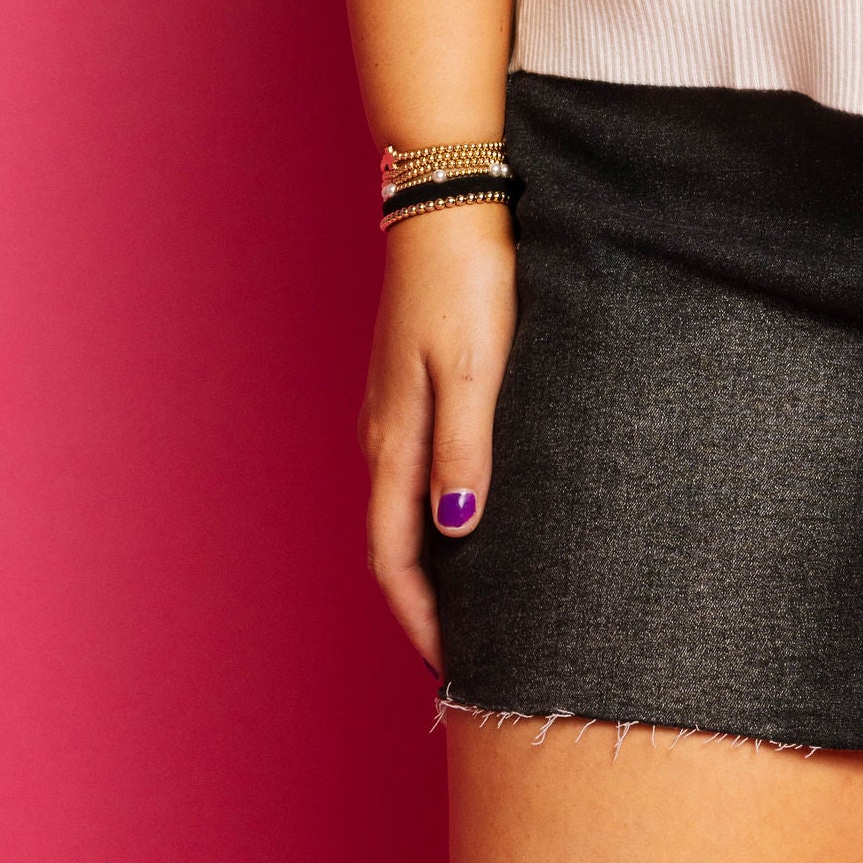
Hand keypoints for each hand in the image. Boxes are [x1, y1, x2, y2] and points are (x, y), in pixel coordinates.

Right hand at [358, 204, 516, 672]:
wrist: (447, 198)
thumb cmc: (467, 281)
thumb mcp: (473, 368)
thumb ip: (464, 450)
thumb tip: (456, 531)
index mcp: (395, 438)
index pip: (395, 555)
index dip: (422, 616)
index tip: (454, 665)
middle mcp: (384, 431)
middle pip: (395, 540)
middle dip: (425, 600)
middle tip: (470, 647)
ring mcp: (393, 405)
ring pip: (404, 502)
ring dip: (432, 556)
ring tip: (478, 594)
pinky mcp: (410, 379)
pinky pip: (416, 464)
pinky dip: (435, 506)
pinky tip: (472, 510)